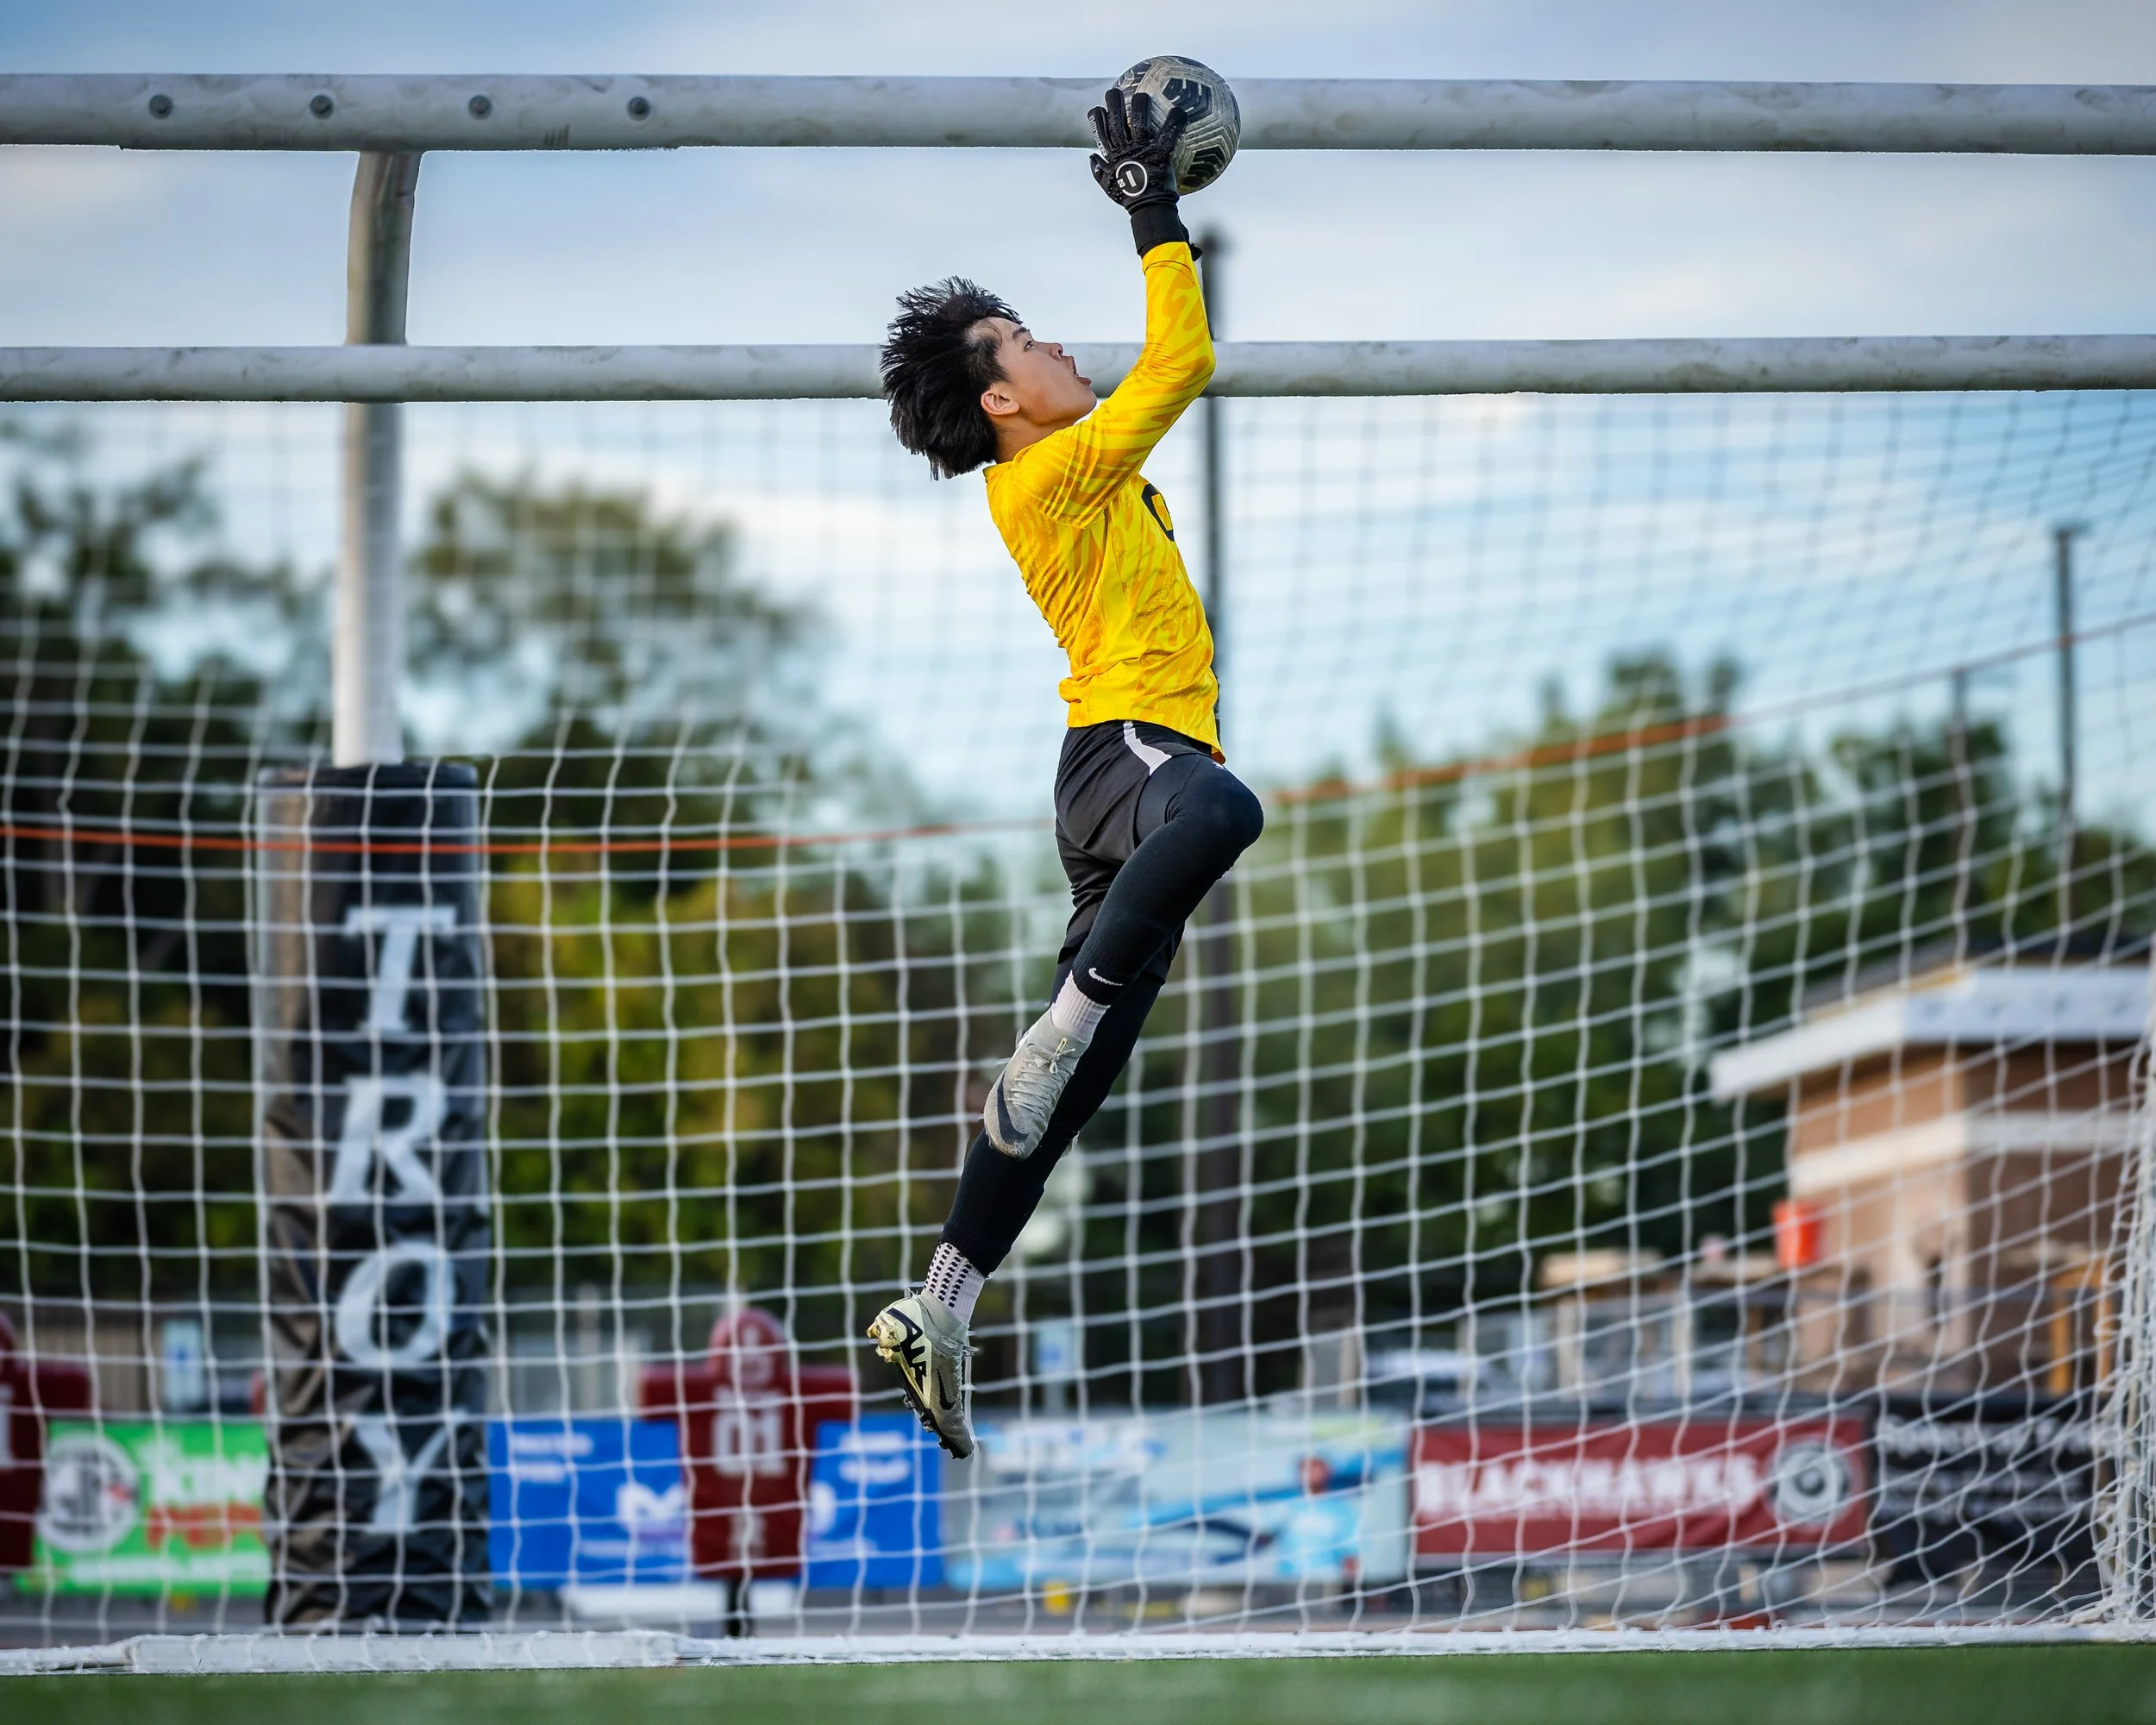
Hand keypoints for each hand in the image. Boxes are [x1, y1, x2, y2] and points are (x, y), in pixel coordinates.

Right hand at [1087, 87, 1187, 210]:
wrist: (1148, 209)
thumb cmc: (1130, 199)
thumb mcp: (1108, 186)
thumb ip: (1098, 171)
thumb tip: (1091, 158)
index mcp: (1113, 156)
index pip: (1101, 132)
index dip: (1098, 118)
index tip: (1098, 108)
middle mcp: (1125, 150)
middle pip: (1116, 121)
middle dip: (1114, 103)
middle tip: (1115, 91)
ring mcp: (1142, 150)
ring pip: (1138, 122)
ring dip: (1139, 106)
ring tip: (1142, 95)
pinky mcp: (1159, 153)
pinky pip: (1168, 134)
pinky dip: (1175, 122)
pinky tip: (1180, 111)